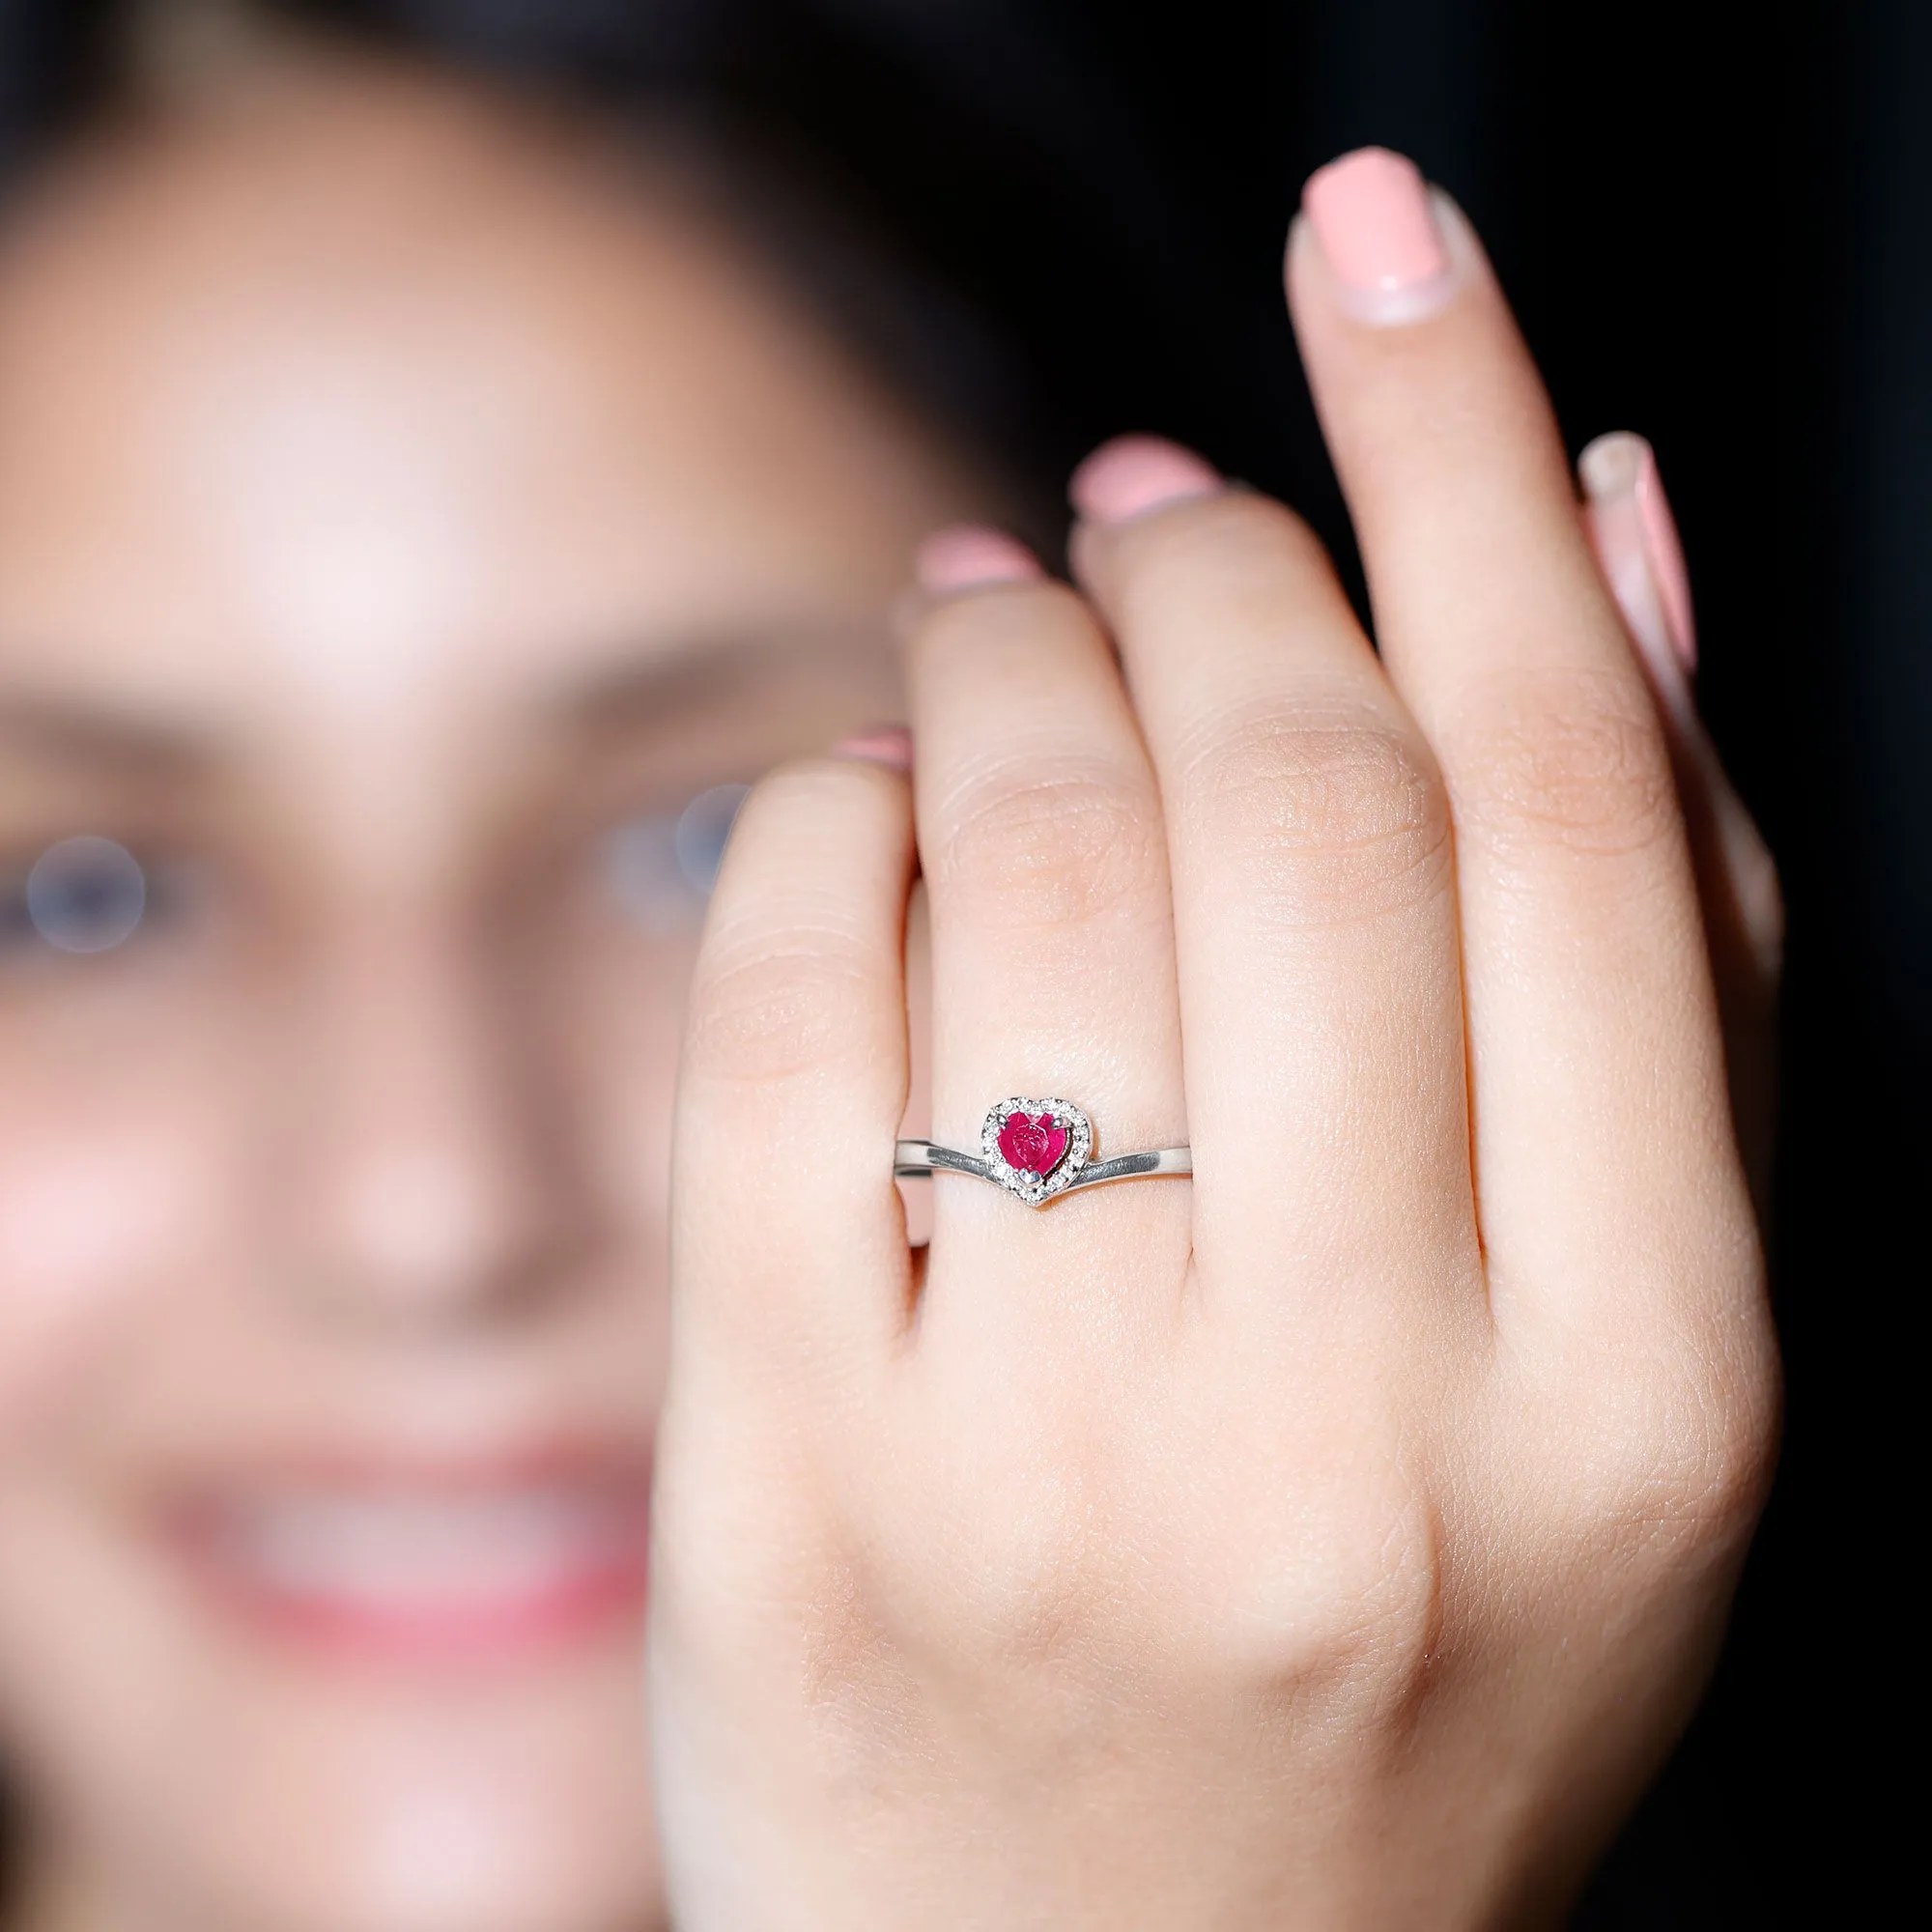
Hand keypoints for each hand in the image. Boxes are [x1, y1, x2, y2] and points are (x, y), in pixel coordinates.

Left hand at [648, 149, 1779, 1928]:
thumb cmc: (1398, 1669)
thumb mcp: (1628, 1371)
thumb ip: (1666, 962)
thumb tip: (1606, 538)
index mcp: (1642, 1390)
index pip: (1572, 797)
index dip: (1467, 460)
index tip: (1393, 246)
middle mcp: (1360, 1421)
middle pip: (1292, 791)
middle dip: (1208, 553)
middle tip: (1154, 494)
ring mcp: (1052, 1467)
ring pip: (1022, 861)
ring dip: (998, 654)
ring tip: (1003, 604)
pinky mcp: (789, 1490)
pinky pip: (777, 1023)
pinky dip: (816, 822)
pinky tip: (857, 788)